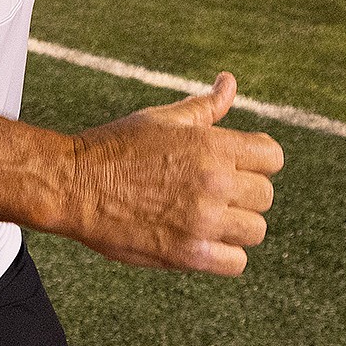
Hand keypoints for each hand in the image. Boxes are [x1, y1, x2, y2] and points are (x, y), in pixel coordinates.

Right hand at [56, 73, 282, 275]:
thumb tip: (229, 82)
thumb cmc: (116, 147)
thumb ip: (205, 107)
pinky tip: (203, 241)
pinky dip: (224, 255)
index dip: (258, 160)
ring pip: (255, 230)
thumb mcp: (162, 119)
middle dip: (244, 192)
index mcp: (212, 146)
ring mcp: (202, 221)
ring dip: (236, 225)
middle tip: (215, 192)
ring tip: (209, 217)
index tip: (239, 165)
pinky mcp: (188, 254)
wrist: (74, 185)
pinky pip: (235, 262)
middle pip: (265, 195)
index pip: (272, 156)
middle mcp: (214, 183)